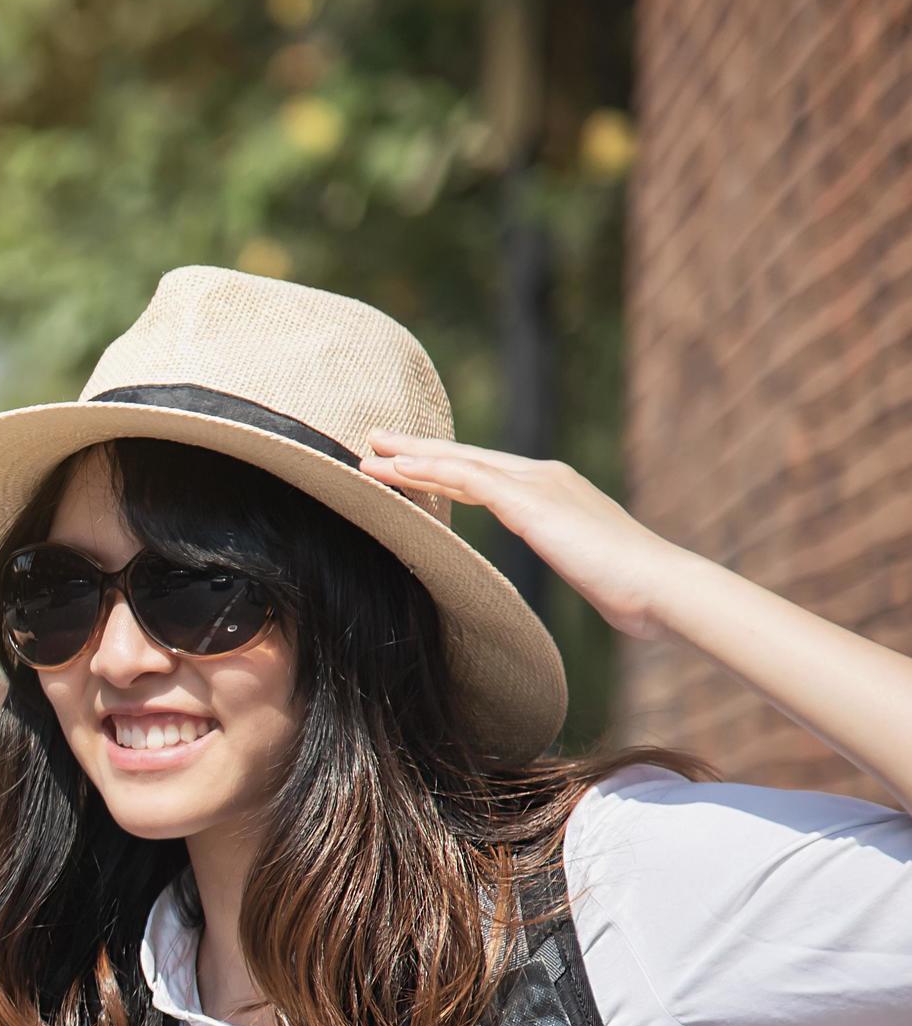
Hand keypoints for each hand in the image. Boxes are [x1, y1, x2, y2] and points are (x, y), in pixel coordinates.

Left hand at [358, 432, 702, 640]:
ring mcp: (537, 484)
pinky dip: (429, 471)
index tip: (407, 463)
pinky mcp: (529, 500)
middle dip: (418, 449)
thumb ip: (563, 551)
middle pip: (467, 457)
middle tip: (376, 439)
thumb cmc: (629, 586)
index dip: (444, 465)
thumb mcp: (582, 563)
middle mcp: (542, 477)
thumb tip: (562, 564)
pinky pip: (467, 478)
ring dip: (410, 457)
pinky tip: (396, 470)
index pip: (486, 472)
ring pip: (459, 462)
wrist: (658, 584)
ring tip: (368, 453)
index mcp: (553, 490)